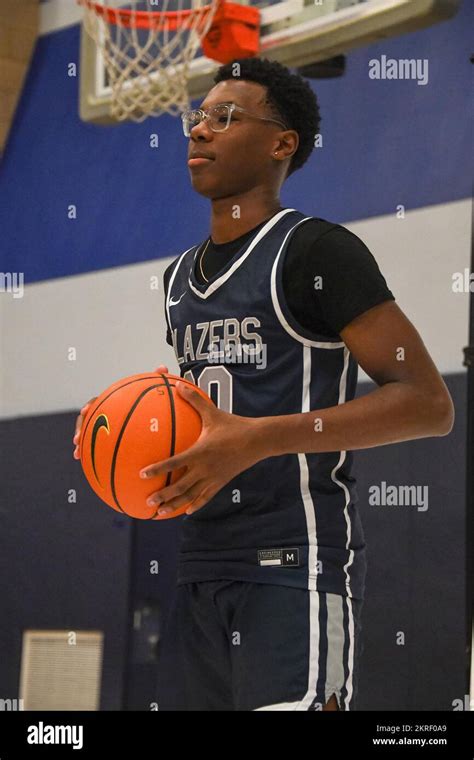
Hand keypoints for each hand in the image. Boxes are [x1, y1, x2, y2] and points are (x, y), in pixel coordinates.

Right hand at [73, 364, 168, 458]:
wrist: (154, 417)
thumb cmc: (153, 402)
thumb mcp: (156, 392)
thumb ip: (158, 380)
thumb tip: (163, 367)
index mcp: (112, 403)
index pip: (96, 402)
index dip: (89, 406)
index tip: (85, 411)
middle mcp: (105, 415)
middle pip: (86, 420)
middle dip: (79, 429)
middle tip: (76, 439)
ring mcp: (106, 428)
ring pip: (89, 435)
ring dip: (81, 445)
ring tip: (78, 455)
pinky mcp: (109, 441)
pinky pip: (99, 449)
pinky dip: (94, 458)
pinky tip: (94, 468)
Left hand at [139, 380, 266, 515]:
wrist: (258, 440)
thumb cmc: (234, 425)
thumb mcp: (213, 412)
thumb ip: (194, 400)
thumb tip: (178, 384)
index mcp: (199, 452)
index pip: (174, 463)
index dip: (158, 469)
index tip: (142, 475)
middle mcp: (204, 468)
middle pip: (180, 487)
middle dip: (163, 495)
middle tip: (148, 502)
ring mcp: (213, 478)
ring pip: (191, 496)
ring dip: (174, 505)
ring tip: (160, 512)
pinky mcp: (221, 483)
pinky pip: (206, 497)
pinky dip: (196, 505)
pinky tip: (187, 511)